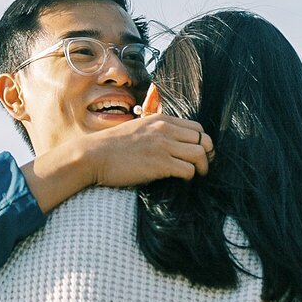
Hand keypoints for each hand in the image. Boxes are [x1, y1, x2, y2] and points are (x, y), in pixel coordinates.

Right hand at [22, 85, 212, 213]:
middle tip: (202, 167)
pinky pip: (188, 170)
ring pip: (200, 154)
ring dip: (202, 167)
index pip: (197, 127)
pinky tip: (181, 181)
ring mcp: (163, 146)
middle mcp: (165, 130)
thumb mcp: (138, 128)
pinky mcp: (160, 164)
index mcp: (161, 120)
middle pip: (204, 139)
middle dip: (208, 155)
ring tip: (196, 176)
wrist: (93, 155)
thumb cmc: (112, 146)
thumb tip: (169, 142)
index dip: (202, 142)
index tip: (198, 154)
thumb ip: (155, 131)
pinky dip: (189, 177)